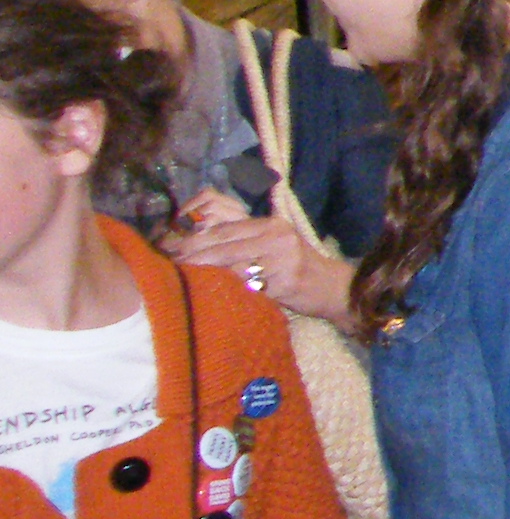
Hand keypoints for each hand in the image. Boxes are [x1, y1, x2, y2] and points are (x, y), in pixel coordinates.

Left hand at [164, 210, 355, 328]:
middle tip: (168, 265)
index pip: (224, 229)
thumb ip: (244, 242)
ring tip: (181, 280)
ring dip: (202, 273)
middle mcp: (276, 236)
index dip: (194, 239)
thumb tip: (199, 245)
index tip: (170, 249)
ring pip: (230, 264)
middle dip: (192, 256)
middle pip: (223, 245)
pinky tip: (209, 294)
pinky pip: (245, 285)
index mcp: (271, 224)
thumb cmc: (296, 269)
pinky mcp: (284, 280)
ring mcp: (282, 257)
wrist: (333, 289)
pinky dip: (224, 289)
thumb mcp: (274, 246)